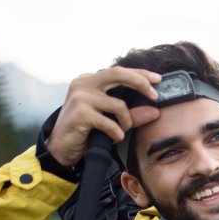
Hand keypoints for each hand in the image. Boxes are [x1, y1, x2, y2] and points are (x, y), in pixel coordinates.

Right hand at [46, 67, 161, 166]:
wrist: (61, 148)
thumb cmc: (86, 131)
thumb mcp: (111, 120)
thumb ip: (132, 114)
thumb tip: (155, 111)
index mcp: (90, 81)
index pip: (118, 71)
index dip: (140, 74)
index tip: (157, 79)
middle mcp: (83, 84)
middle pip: (118, 73)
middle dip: (140, 82)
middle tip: (154, 95)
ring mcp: (80, 97)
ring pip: (119, 104)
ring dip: (127, 121)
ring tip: (122, 130)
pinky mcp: (80, 113)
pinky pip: (111, 123)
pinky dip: (117, 133)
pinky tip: (113, 137)